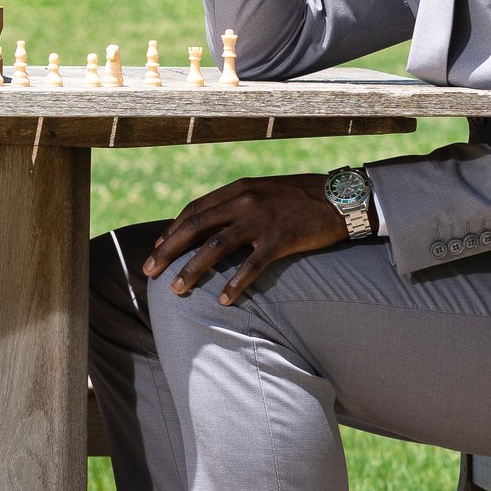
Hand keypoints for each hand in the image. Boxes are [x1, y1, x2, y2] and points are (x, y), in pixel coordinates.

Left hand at [143, 174, 350, 306]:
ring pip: (216, 246)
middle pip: (195, 227)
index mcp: (238, 190)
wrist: (341, 198)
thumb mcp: (264, 192)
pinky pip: (252, 265)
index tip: (157, 249)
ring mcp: (262, 219)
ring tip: (176, 290)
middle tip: (149, 272)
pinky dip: (235, 283)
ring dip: (192, 269)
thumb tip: (211, 224)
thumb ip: (238, 204)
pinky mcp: (281, 238)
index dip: (172, 231)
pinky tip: (223, 300)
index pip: (194, 210)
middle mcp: (244, 201)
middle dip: (168, 250)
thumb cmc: (301, 199)